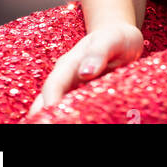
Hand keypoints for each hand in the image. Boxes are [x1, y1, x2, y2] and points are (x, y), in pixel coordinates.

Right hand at [25, 20, 143, 119]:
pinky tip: (78, 123)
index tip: (50, 120)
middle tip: (51, 128)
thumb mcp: (111, 39)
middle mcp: (66, 81)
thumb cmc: (116, 38)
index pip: (53, 86)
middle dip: (45, 117)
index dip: (49, 103)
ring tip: (60, 128)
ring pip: (57, 110)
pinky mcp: (82, 102)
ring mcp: (72, 92)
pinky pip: (73, 113)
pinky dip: (71, 119)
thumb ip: (99, 52)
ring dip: (57, 118)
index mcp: (68, 64)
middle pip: (47, 103)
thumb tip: (85, 72)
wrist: (121, 40)